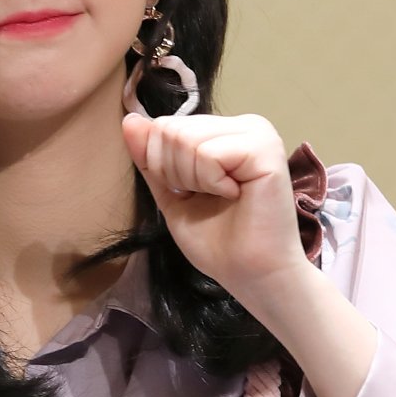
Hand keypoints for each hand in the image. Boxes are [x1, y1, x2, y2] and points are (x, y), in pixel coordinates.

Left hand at [121, 112, 306, 301]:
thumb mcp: (171, 194)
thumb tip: (129, 120)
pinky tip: (235, 194)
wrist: (252, 275)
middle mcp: (243, 125)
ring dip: (194, 180)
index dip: (162, 166)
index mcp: (224, 132)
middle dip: (176, 173)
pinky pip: (209, 153)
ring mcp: (257, 133)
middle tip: (210, 198)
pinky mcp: (266, 148)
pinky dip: (211, 182)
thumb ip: (150, 158)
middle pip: (171, 129)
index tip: (193, 194)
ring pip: (186, 139)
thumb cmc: (218, 242)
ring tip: (224, 197)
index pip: (164, 126)